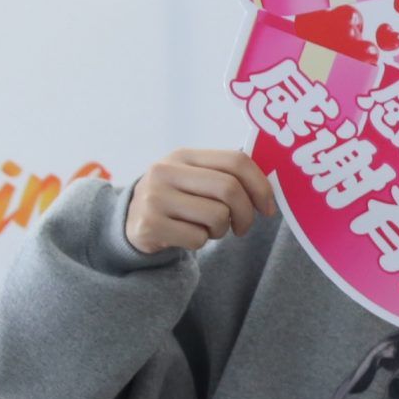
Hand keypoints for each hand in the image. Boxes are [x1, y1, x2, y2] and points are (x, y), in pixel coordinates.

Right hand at [124, 149, 274, 254]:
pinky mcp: (150, 224)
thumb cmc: (176, 201)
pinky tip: (186, 236)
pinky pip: (197, 238)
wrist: (130, 222)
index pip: (236, 161)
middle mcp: (166, 171)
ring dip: (220, 230)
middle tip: (243, 227)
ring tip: (206, 228)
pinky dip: (200, 243)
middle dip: (246, 214)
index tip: (268, 208)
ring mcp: (155, 197)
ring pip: (217, 216)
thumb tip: (268, 190)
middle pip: (229, 189)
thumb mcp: (194, 179)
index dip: (260, 186)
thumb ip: (225, 176)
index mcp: (184, 155)